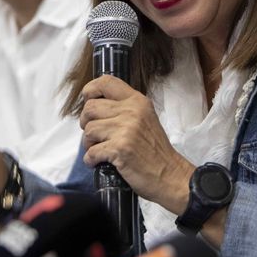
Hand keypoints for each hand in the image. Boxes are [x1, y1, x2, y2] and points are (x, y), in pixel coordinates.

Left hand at [79, 75, 193, 211]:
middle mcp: (131, 111)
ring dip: (89, 143)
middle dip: (86, 123)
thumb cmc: (155, 150)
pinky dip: (91, 159)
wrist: (169, 174)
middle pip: (90, 108)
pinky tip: (100, 162)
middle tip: (95, 134)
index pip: (106, 82)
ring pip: (88, 130)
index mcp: (137, 101)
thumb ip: (124, 108)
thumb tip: (94, 105)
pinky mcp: (119, 149)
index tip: (87, 99)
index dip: (90, 89)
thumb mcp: (145, 118)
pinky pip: (91, 152)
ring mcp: (125, 130)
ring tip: (100, 150)